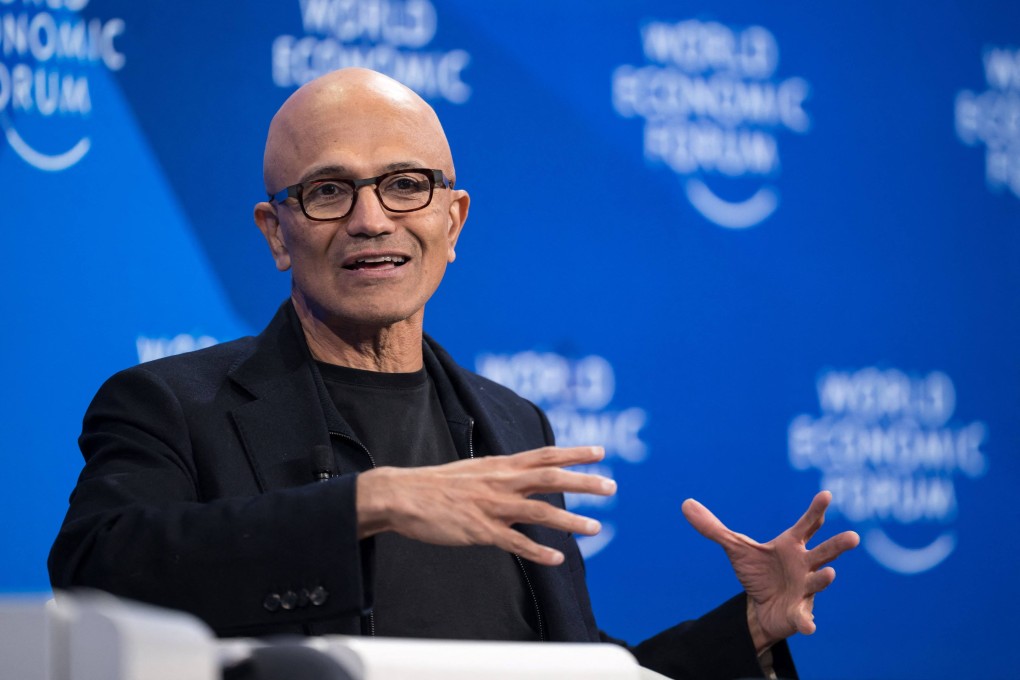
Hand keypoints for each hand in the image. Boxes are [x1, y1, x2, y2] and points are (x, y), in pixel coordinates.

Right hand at [356, 446, 615, 565]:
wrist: (402, 495)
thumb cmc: (436, 486)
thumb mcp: (473, 471)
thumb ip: (500, 476)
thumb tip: (521, 479)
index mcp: (500, 466)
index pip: (545, 455)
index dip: (574, 453)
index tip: (600, 451)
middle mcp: (501, 482)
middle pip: (551, 478)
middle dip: (584, 482)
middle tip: (611, 486)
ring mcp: (492, 506)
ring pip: (540, 512)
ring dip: (570, 520)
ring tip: (596, 527)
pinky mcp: (480, 530)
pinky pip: (515, 543)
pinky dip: (538, 552)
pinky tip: (557, 559)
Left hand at [682, 491, 859, 652]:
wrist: (761, 605)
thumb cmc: (758, 572)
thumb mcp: (735, 548)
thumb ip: (713, 527)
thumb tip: (685, 503)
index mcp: (791, 545)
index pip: (807, 525)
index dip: (816, 510)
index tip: (825, 495)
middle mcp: (804, 564)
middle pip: (824, 552)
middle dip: (838, 545)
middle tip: (853, 536)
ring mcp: (805, 588)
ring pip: (818, 581)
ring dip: (824, 578)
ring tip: (829, 573)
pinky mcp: (799, 612)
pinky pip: (804, 617)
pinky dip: (806, 622)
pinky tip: (808, 626)